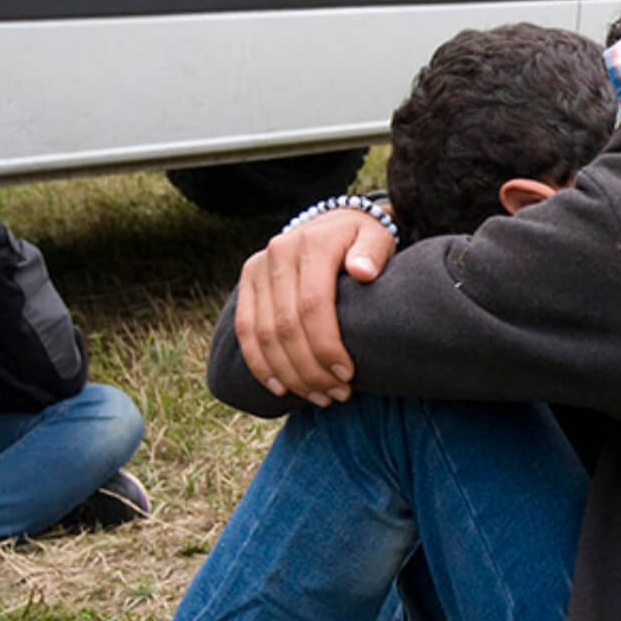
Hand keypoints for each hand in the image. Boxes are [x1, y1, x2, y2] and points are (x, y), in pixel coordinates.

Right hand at [232, 206, 396, 404]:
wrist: (330, 222)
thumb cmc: (361, 240)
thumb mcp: (376, 237)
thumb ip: (372, 252)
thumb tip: (363, 271)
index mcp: (311, 245)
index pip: (313, 305)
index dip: (327, 346)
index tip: (347, 375)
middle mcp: (278, 254)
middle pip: (287, 326)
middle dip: (311, 369)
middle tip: (337, 395)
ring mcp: (257, 268)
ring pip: (264, 334)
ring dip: (289, 374)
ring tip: (318, 398)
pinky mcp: (247, 282)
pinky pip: (245, 330)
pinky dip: (260, 364)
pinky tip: (281, 389)